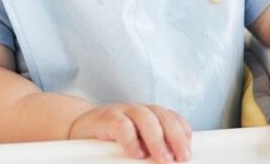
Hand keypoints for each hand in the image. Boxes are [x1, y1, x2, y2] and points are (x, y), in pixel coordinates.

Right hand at [69, 103, 192, 162]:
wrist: (81, 128)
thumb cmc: (112, 139)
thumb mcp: (138, 144)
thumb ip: (152, 149)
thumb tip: (169, 161)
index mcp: (152, 115)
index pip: (173, 119)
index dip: (183, 134)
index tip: (188, 153)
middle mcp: (140, 110)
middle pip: (163, 117)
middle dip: (176, 137)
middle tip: (182, 158)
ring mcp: (123, 111)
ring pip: (145, 118)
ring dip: (157, 139)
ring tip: (164, 159)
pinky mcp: (106, 118)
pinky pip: (121, 125)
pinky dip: (131, 139)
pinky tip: (136, 153)